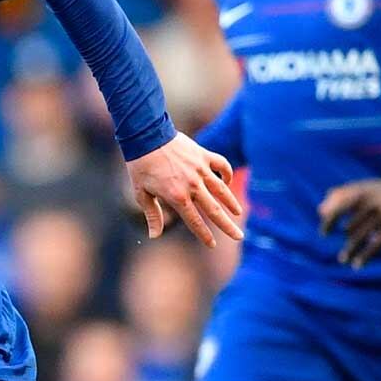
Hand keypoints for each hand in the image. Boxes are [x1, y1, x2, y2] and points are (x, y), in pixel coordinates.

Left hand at [125, 132, 244, 246]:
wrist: (145, 136)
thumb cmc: (140, 166)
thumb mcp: (142, 194)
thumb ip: (153, 215)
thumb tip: (153, 236)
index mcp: (177, 197)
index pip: (194, 221)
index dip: (204, 234)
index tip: (212, 244)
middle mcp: (192, 185)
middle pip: (214, 210)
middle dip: (227, 225)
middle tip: (239, 236)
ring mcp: (200, 169)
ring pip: (221, 190)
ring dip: (231, 202)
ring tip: (238, 213)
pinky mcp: (203, 155)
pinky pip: (221, 165)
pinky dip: (226, 173)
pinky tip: (226, 182)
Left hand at [318, 178, 380, 267]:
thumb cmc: (380, 193)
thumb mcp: (362, 188)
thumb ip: (339, 196)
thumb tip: (320, 211)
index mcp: (361, 191)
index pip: (339, 206)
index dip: (329, 221)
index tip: (323, 235)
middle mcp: (372, 202)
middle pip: (351, 226)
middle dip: (346, 242)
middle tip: (340, 256)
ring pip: (362, 235)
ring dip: (351, 250)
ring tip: (343, 260)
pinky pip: (377, 242)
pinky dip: (366, 255)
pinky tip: (358, 265)